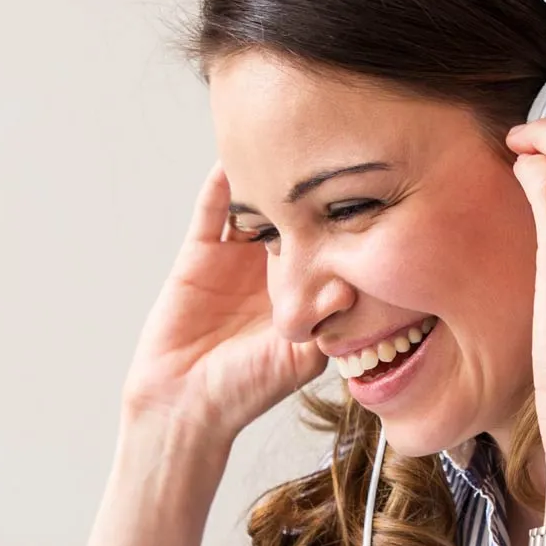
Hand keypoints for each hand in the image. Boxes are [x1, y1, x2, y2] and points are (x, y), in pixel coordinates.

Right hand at [121, 164, 327, 442]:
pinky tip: (233, 159)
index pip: (323, 242)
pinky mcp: (198, 255)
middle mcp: (269, 269)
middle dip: (306, 188)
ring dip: (265, 179)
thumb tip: (348, 285)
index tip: (360, 184)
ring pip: (254, 206)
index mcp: (299, 290)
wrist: (185, 405)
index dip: (338, 217)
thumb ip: (324, 323)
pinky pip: (211, 212)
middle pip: (291, 214)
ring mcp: (233, 258)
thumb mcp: (298, 359)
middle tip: (326, 150)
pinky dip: (220, 185)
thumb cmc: (244, 391)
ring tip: (285, 141)